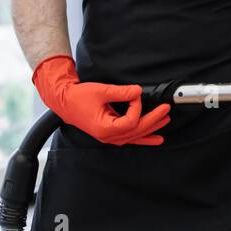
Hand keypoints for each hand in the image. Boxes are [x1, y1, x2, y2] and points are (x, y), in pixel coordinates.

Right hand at [32, 55, 170, 144]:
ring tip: (165, 122)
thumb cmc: (78, 97)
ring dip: (151, 129)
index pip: (130, 121)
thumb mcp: (101, 91)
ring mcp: (109, 137)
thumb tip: (137, 91)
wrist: (64, 102)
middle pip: (136, 131)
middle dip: (154, 120)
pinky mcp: (110, 133)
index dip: (137, 107)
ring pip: (135, 137)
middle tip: (166, 110)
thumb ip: (121, 92)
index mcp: (105, 128)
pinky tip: (154, 139)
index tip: (135, 95)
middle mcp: (108, 136)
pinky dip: (143, 138)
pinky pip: (130, 138)